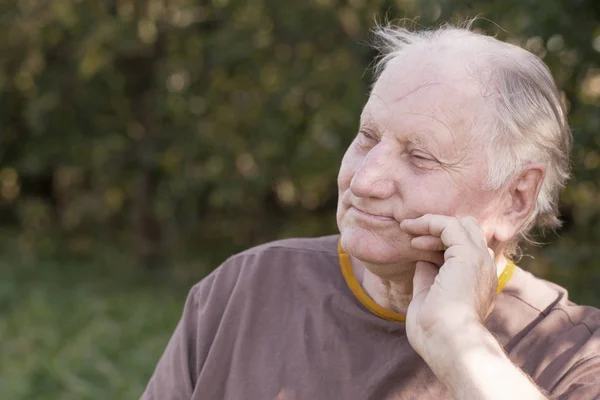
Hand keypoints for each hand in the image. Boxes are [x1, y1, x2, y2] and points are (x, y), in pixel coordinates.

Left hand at [400, 214, 497, 361]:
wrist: (447, 342)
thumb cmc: (434, 332)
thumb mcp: (428, 297)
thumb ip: (428, 276)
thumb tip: (422, 259)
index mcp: (478, 281)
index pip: (464, 248)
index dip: (438, 242)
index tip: (414, 244)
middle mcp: (484, 268)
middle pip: (467, 230)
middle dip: (438, 227)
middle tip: (411, 231)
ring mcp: (479, 260)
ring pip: (460, 224)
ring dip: (431, 223)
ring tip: (407, 228)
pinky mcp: (468, 254)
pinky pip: (449, 225)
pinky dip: (429, 223)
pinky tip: (412, 231)